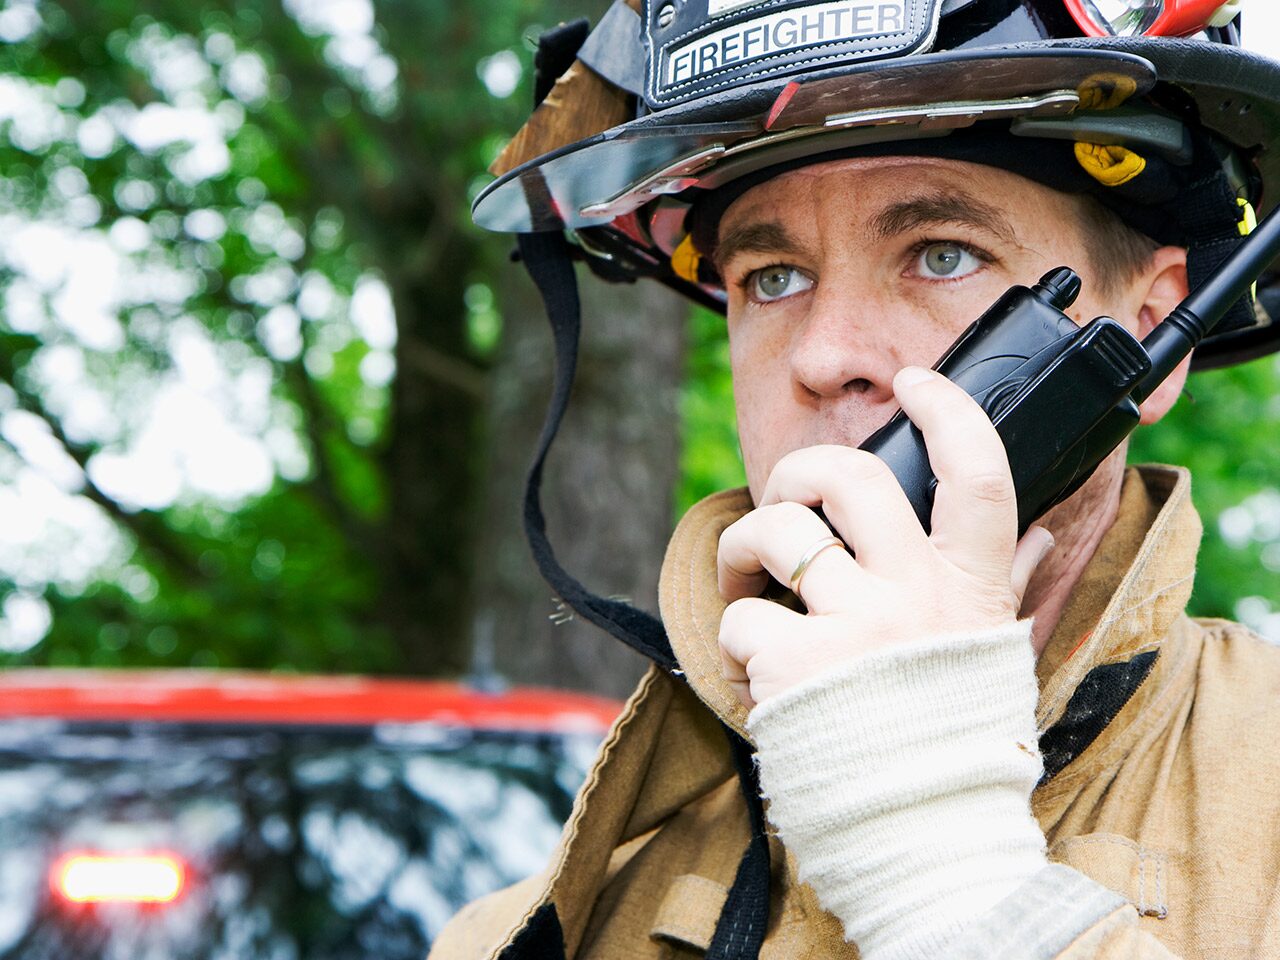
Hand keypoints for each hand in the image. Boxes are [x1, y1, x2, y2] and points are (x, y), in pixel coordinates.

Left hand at [717, 366, 1053, 709]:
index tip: (916, 380)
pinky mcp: (793, 664)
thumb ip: (1012, 584)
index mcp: (969, 589)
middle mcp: (913, 596)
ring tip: (747, 584)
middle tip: (787, 500)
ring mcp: (853, 627)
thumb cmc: (957, 739)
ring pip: (776, 532)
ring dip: (745, 549)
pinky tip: (756, 669)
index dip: (947, 411)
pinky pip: (740, 617)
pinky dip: (735, 638)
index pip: (978, 475)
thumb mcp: (998, 654)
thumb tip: (1044, 530)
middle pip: (850, 475)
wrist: (922, 834)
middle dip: (801, 469)